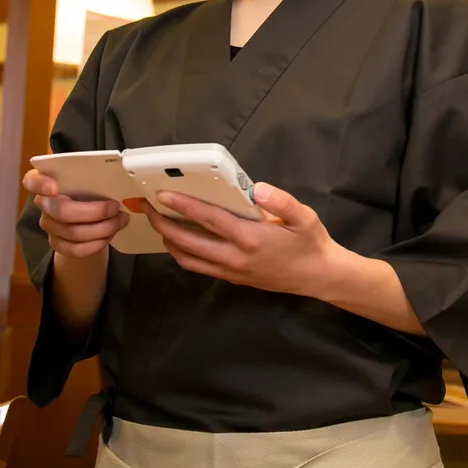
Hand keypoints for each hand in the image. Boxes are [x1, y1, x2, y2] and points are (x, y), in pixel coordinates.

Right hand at [23, 169, 128, 259]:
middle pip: (62, 211)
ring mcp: (48, 225)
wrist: (87, 215)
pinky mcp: (56, 243)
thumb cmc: (89, 190)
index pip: (32, 181)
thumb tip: (118, 184)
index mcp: (46, 181)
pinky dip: (96, 244)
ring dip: (103, 228)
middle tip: (115, 207)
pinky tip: (108, 236)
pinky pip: (75, 249)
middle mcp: (43, 203)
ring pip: (73, 232)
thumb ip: (96, 178)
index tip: (55, 188)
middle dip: (95, 212)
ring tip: (119, 221)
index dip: (41, 185)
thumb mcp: (91, 180)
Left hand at [147, 183, 347, 298]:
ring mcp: (232, 271)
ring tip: (160, 224)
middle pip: (188, 242)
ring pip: (189, 259)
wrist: (318, 277)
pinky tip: (181, 241)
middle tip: (149, 208)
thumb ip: (281, 202)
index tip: (162, 195)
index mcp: (250, 238)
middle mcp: (235, 257)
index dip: (183, 206)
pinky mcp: (233, 279)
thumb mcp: (304, 217)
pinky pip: (199, 267)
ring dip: (170, 241)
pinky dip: (184, 254)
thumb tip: (257, 188)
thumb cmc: (310, 243)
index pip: (209, 219)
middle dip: (164, 224)